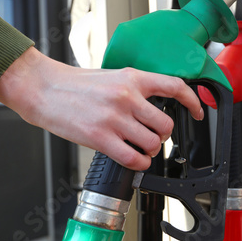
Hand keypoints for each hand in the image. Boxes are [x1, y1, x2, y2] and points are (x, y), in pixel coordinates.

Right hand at [0, 47, 203, 169]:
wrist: (43, 89)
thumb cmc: (76, 84)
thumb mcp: (113, 76)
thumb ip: (136, 89)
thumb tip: (156, 106)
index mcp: (132, 78)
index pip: (175, 86)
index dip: (193, 101)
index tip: (198, 111)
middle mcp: (127, 96)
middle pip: (166, 125)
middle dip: (164, 135)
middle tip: (154, 136)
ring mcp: (114, 118)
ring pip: (153, 143)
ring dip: (151, 150)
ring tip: (141, 148)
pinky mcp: (100, 137)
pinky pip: (134, 158)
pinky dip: (140, 163)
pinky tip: (134, 159)